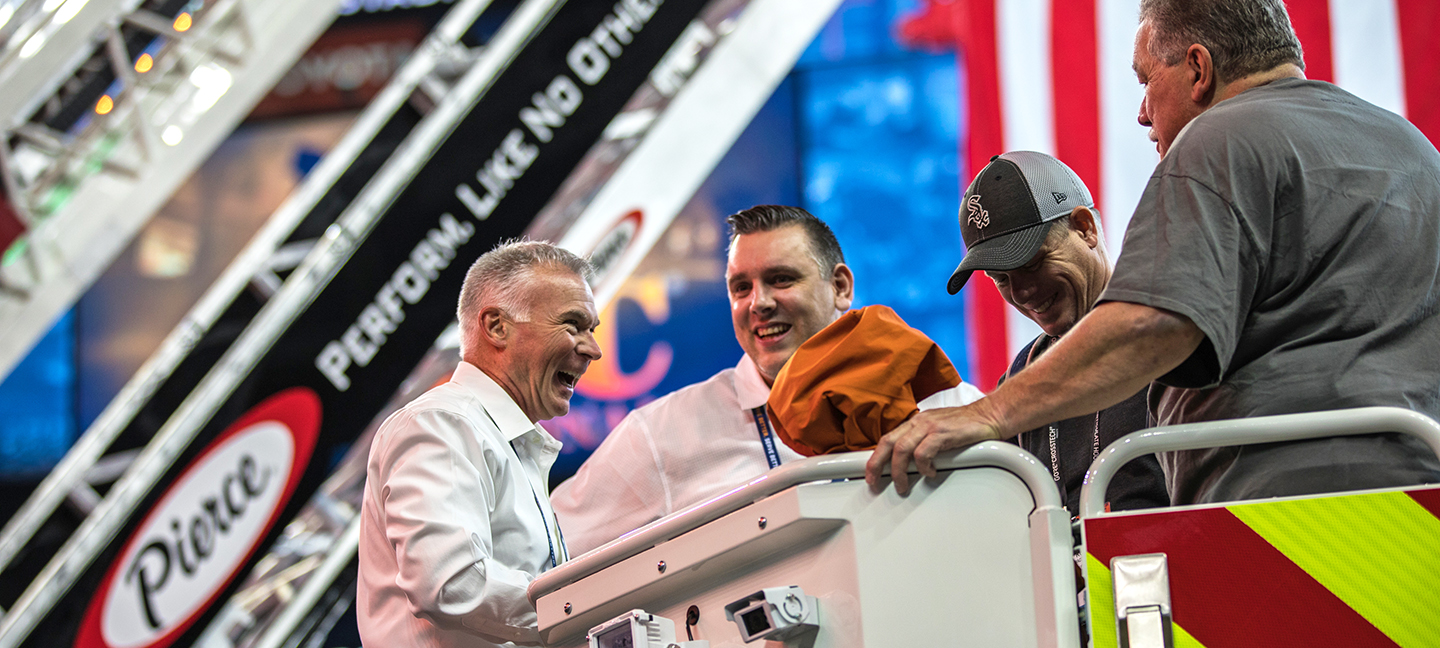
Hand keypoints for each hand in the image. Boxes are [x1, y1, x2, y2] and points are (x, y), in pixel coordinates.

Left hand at [865, 404, 1002, 494]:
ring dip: (899, 471)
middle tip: (875, 483)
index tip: (871, 474)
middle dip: (877, 465)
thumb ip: (921, 442)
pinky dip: (923, 466)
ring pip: (902, 449)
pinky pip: (924, 452)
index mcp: (915, 422)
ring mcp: (930, 426)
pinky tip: (930, 473)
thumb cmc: (965, 426)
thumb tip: (908, 463)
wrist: (990, 414)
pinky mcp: (943, 433)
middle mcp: (919, 421)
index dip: (875, 457)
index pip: (887, 438)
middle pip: (888, 443)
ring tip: (902, 485)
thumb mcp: (937, 431)